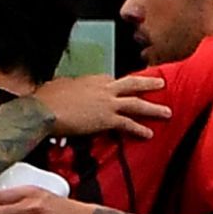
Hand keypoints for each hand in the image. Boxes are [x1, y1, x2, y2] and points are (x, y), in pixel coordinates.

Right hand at [33, 73, 169, 139]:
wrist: (44, 110)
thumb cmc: (46, 98)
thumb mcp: (58, 85)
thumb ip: (67, 86)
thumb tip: (62, 88)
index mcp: (92, 79)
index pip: (112, 80)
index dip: (118, 85)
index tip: (122, 87)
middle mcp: (104, 88)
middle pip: (132, 84)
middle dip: (148, 83)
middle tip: (161, 83)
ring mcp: (108, 103)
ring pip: (137, 104)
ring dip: (153, 108)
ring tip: (167, 112)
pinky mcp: (107, 119)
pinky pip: (128, 124)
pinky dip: (139, 129)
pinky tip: (149, 134)